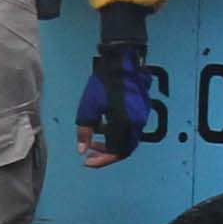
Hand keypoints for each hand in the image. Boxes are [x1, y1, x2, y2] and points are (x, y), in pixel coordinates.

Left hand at [76, 44, 162, 165]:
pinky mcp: (141, 110)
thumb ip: (85, 131)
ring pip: (127, 140)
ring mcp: (141, 117)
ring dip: (111, 144)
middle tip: (90, 154)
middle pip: (124, 149)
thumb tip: (81, 149)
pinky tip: (102, 128)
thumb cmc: (105, 82)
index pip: (116, 152)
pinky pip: (130, 129)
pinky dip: (116, 133)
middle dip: (106, 154)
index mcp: (124, 124)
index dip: (102, 160)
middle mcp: (136, 123)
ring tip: (93, 143)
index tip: (88, 161)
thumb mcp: (89, 107)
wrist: (122, 62)